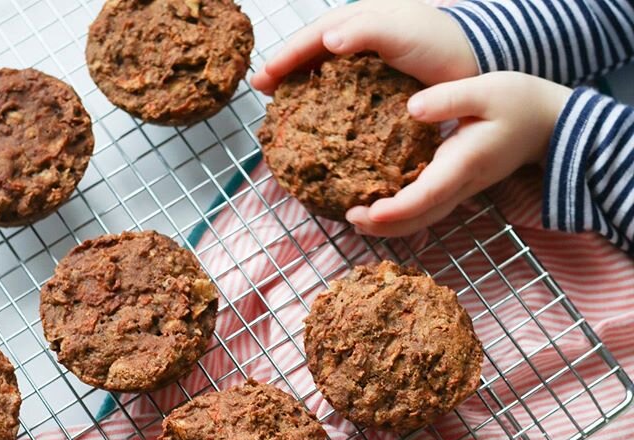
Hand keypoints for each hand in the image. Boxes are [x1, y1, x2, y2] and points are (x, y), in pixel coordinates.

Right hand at [251, 0, 477, 93]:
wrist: (472, 62)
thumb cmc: (436, 42)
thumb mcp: (398, 30)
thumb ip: (363, 31)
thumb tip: (326, 40)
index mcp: (357, 22)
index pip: (311, 39)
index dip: (285, 58)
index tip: (262, 80)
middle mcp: (358, 43)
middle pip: (311, 55)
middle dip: (285, 72)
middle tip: (262, 94)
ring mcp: (367, 66)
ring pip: (324, 75)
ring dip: (301, 89)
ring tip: (281, 108)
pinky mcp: (379, 89)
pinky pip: (344, 94)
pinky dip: (326, 105)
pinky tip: (319, 121)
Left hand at [347, 72, 571, 236]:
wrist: (547, 126)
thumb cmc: (518, 104)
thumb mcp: (486, 90)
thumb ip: (450, 99)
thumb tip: (411, 109)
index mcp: (464, 164)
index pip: (427, 194)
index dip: (398, 208)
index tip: (371, 213)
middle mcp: (460, 186)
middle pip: (419, 218)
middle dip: (384, 225)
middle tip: (350, 219)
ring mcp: (459, 192)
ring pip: (422, 220)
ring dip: (389, 226)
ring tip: (356, 220)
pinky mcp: (456, 189)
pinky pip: (426, 211)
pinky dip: (400, 217)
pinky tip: (377, 211)